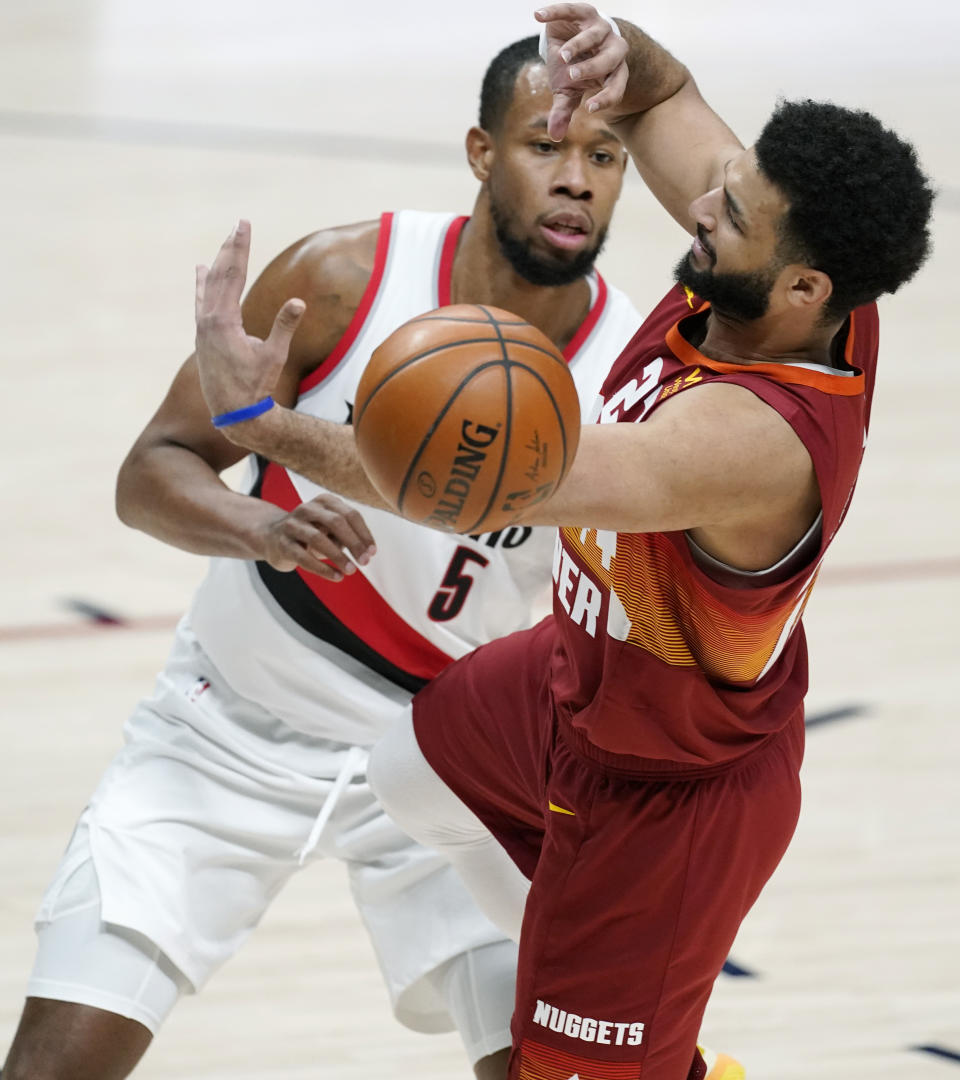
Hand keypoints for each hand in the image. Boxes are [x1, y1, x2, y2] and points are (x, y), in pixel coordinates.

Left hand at [195, 220, 304, 418]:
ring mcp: (202, 327)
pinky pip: (202, 300)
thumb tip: (298, 302)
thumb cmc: (255, 385)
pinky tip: (201, 270)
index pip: (233, 274)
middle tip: (238, 224)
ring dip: (218, 262)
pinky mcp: (203, 335)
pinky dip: (203, 283)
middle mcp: (208, 319)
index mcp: (223, 321)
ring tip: (224, 242)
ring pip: (209, 285)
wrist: (232, 411)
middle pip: (219, 274)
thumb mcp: (274, 356)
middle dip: (230, 248)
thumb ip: (284, 326)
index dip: (240, 248)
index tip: (243, 224)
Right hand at [260, 493, 376, 579]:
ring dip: (338, 556)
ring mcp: (292, 525)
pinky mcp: (282, 543)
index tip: (372, 552)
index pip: (350, 514)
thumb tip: (365, 552)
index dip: (363, 534)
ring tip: (351, 570)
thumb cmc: (309, 534)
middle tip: (365, 561)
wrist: (271, 537)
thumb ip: (346, 536)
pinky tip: (336, 576)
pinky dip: (322, 568)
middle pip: (336, 522)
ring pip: (318, 538)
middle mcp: (307, 509)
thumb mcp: (329, 530)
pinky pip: (303, 557)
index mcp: (324, 502)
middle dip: (354, 543)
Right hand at [534, 4, 628, 140]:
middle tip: (570, 76)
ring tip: (561, 57)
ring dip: (577, 46)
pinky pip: (572, 9)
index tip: (589, 108)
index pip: (616, 87)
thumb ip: (563, 111)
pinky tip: (537, 16)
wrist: (577, 38)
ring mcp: (600, 28)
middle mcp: (612, 49)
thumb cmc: (575, 70)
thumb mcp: (568, 91)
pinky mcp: (584, 11)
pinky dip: (555, 12)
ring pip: (594, 35)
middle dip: (591, 69)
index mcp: (613, 72)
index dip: (606, 98)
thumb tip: (555, 137)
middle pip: (610, 60)